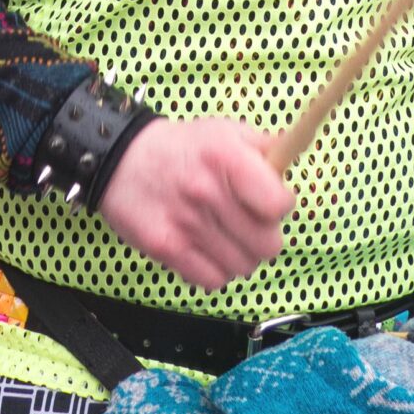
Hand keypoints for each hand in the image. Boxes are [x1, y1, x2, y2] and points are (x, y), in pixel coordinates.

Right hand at [95, 119, 293, 290]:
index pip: (279, 205)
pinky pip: (214, 281)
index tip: (268, 201)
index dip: (280, 205)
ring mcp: (186, 224)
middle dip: (264, 236)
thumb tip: (293, 157)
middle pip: (267, 246)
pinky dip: (215, 271)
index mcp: (226, 157)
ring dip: (239, 255)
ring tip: (223, 235)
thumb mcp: (224, 132)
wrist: (119, 158)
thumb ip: (264, 147)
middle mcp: (207, 192)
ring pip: (243, 267)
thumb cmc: (182, 147)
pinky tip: (205, 249)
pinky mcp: (166, 249)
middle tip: (247, 223)